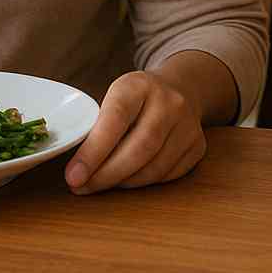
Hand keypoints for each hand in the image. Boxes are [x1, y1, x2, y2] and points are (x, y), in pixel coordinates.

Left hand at [65, 70, 206, 193]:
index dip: (93, 152)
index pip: (115, 119)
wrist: (181, 88)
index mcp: (140, 85)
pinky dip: (143, 183)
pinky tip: (127, 180)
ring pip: (155, 167)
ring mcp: (189, 124)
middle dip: (106, 174)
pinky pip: (168, 175)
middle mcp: (170, 102)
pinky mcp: (198, 146)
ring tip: (101, 184)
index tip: (73, 176)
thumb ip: (97, 126)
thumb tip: (75, 170)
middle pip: (139, 148)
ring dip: (123, 183)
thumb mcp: (115, 97)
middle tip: (82, 188)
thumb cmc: (136, 99)